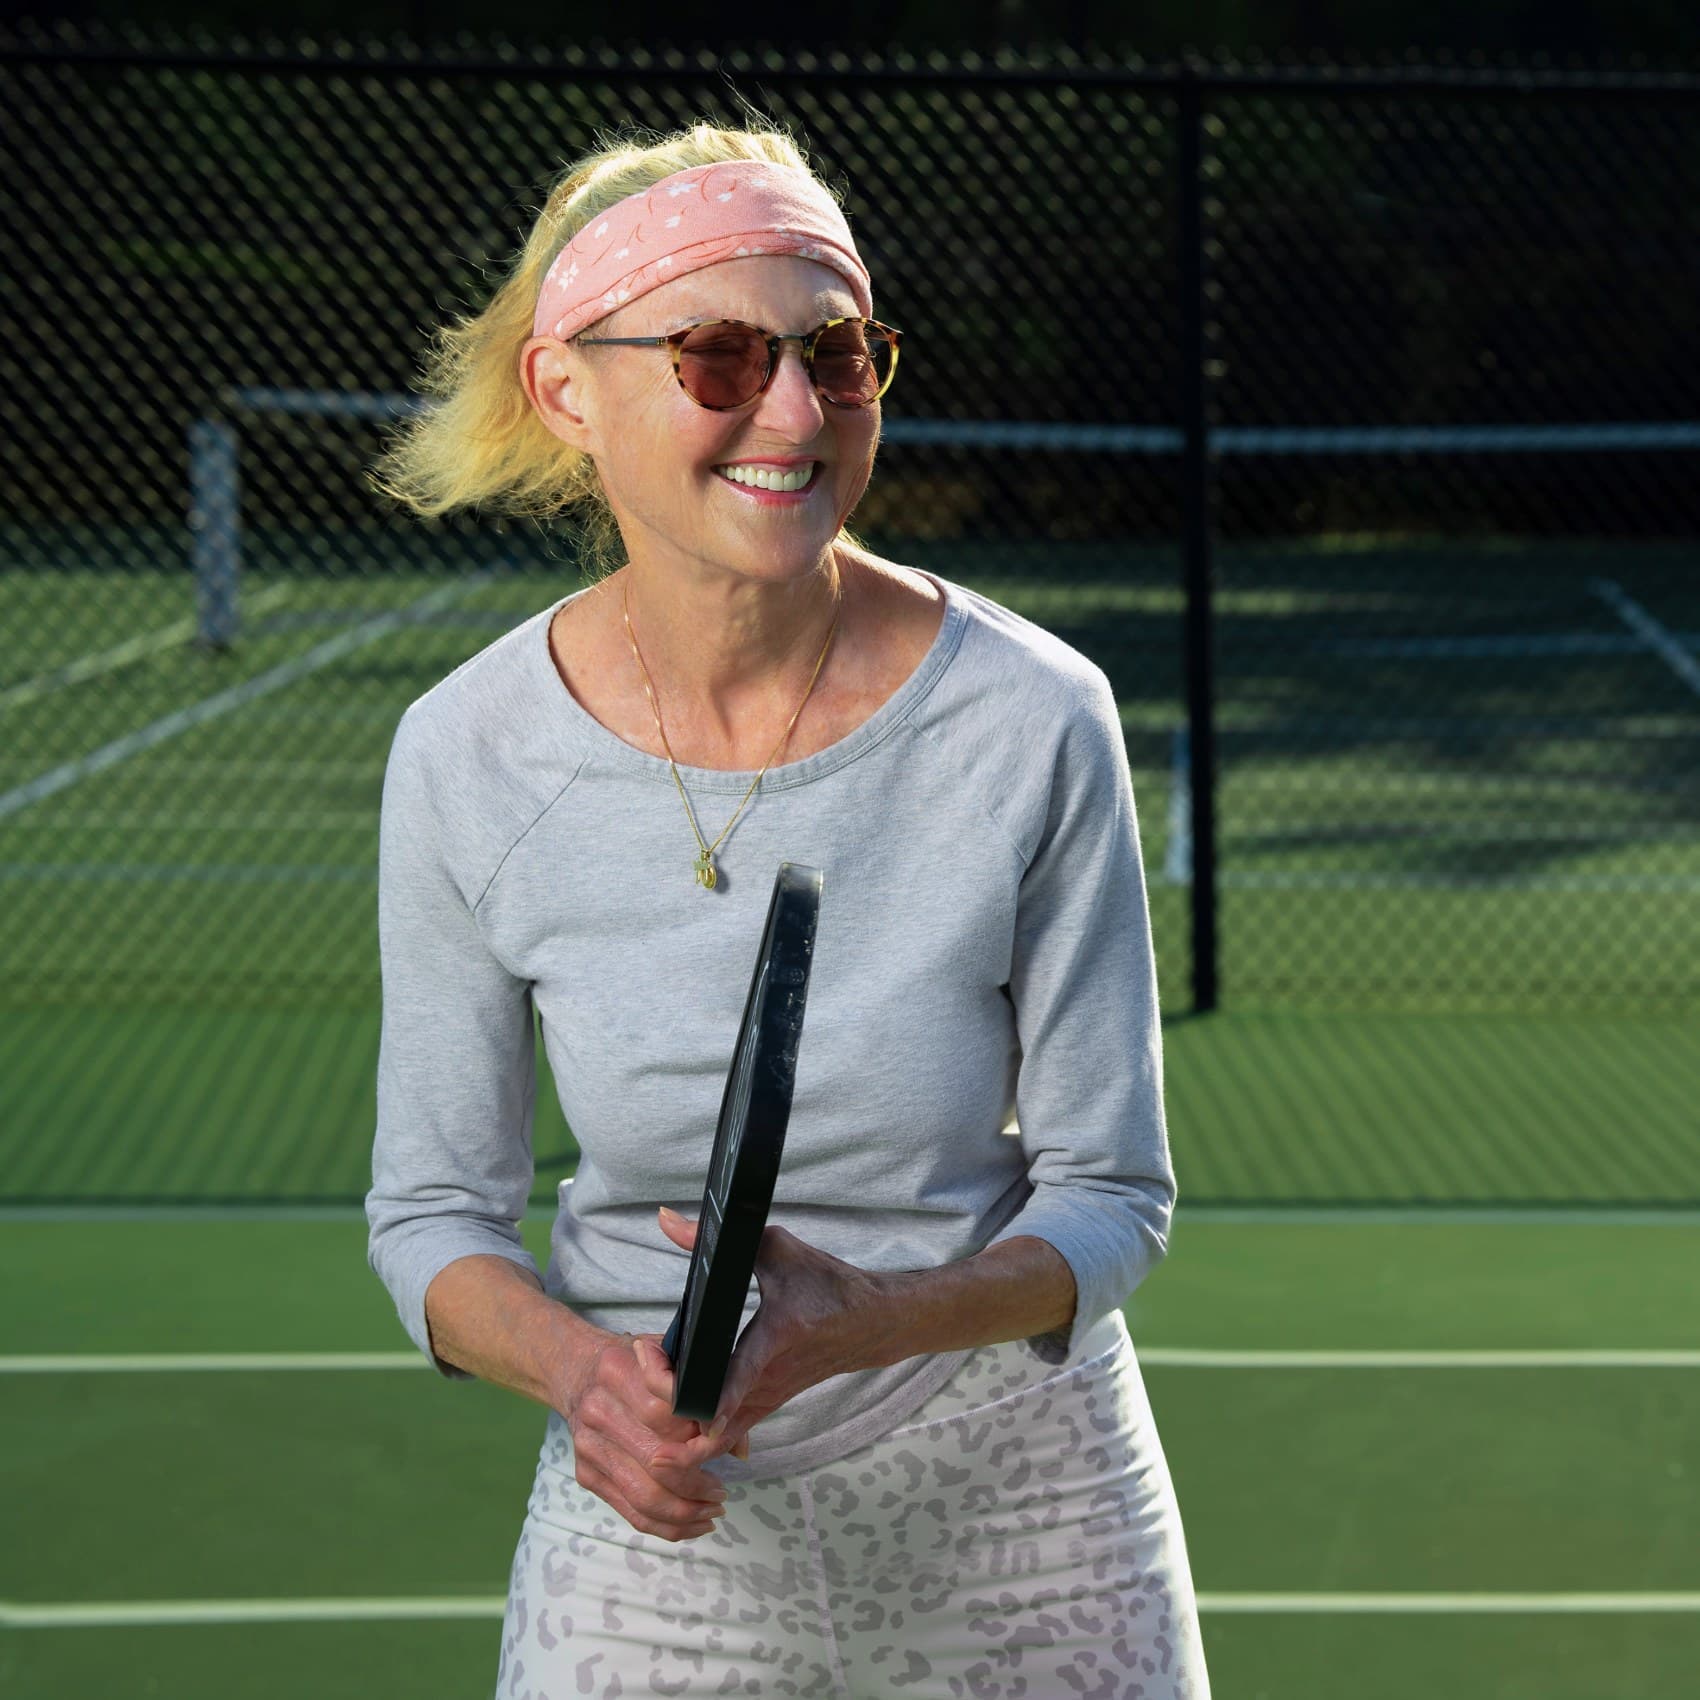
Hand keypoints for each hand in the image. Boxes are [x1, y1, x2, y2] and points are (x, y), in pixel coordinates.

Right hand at [554, 1324, 728, 1540]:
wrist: (577, 1371)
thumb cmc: (636, 1362)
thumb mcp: (668, 1353)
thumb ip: (703, 1389)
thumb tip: (741, 1449)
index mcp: (618, 1370)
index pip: (666, 1408)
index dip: (699, 1429)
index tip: (722, 1440)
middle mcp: (599, 1409)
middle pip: (657, 1459)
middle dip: (697, 1484)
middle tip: (722, 1493)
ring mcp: (589, 1445)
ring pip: (644, 1494)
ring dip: (684, 1512)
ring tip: (712, 1513)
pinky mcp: (586, 1473)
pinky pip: (630, 1511)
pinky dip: (664, 1525)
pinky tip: (690, 1524)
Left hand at [652, 1206, 891, 1466]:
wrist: (872, 1322)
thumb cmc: (827, 1283)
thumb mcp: (776, 1248)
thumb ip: (716, 1238)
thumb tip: (666, 1220)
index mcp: (776, 1337)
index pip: (732, 1378)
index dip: (691, 1387)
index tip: (650, 1356)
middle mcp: (770, 1379)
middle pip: (707, 1418)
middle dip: (662, 1399)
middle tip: (642, 1354)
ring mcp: (769, 1399)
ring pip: (714, 1440)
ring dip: (676, 1428)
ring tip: (648, 1384)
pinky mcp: (769, 1406)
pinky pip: (727, 1437)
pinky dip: (697, 1435)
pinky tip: (675, 1408)